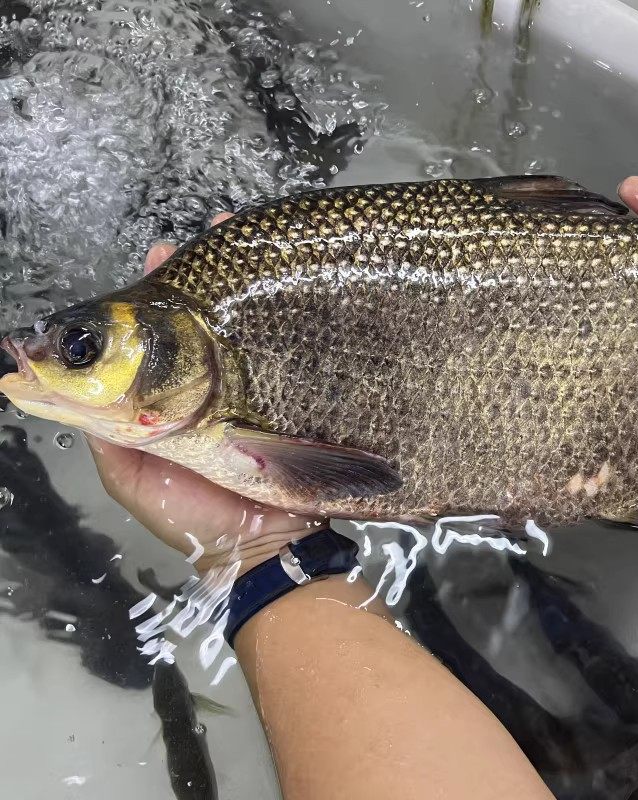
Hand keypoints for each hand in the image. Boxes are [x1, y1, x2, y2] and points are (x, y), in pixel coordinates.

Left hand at [88, 213, 324, 575]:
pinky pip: (278, 349)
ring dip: (236, 286)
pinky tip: (280, 276)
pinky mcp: (284, 396)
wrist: (262, 545)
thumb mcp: (132, 479)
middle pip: (198, 324)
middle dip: (194, 281)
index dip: (150, 301)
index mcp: (165, 402)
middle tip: (191, 242)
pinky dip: (278, 312)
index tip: (153, 261)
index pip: (153, 340)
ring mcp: (250, 390)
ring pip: (238, 328)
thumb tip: (68, 386)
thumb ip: (105, 435)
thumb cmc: (193, 516)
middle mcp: (207, 388)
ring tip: (234, 236)